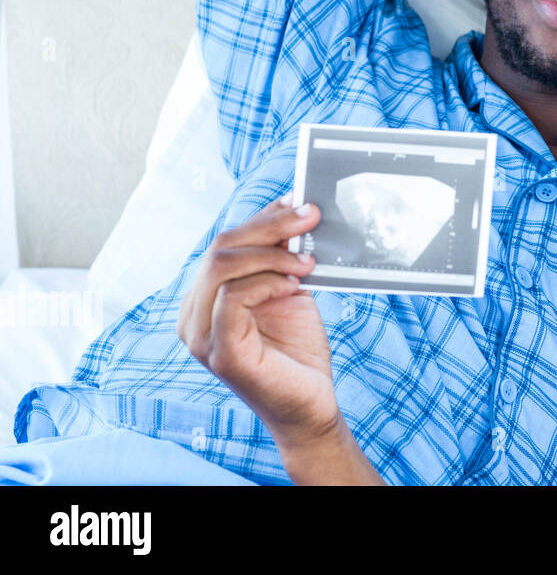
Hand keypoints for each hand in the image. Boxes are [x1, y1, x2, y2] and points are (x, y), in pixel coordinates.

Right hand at [178, 196, 338, 446]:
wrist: (310, 403)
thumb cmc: (297, 349)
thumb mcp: (288, 288)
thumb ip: (280, 256)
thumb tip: (293, 208)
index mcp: (203, 297)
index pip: (225, 242)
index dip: (263, 217)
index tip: (299, 203)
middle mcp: (193, 315)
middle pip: (221, 248)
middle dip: (270, 226)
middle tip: (311, 217)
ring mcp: (201, 336)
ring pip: (223, 266)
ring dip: (272, 254)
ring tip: (307, 261)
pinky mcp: (220, 353)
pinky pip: (233, 298)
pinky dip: (267, 282)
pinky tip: (293, 286)